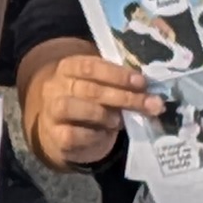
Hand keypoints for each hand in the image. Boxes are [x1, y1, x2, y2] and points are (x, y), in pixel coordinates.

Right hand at [14, 41, 148, 169]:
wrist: (62, 131)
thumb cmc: (88, 102)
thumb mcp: (100, 86)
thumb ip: (118, 84)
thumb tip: (150, 91)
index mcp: (68, 67)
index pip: (91, 66)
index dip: (118, 74)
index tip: (142, 82)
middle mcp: (55, 87)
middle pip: (90, 89)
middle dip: (124, 97)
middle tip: (151, 104)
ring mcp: (51, 111)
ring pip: (74, 108)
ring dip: (104, 114)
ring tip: (120, 121)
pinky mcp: (55, 136)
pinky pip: (73, 134)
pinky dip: (93, 135)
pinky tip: (105, 134)